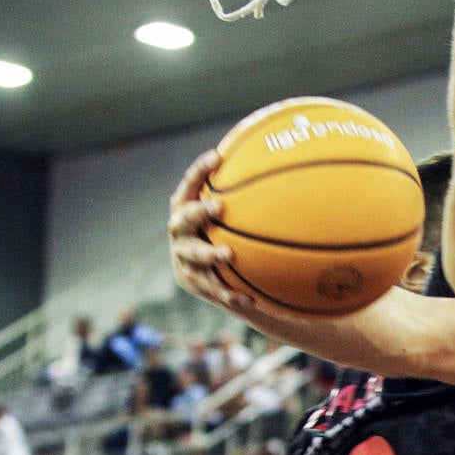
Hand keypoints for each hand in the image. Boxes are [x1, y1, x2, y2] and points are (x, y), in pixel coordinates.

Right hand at [168, 147, 255, 314]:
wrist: (211, 274)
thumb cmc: (225, 232)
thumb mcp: (229, 213)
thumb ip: (242, 192)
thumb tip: (274, 158)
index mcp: (186, 209)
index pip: (188, 187)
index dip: (198, 172)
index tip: (216, 157)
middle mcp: (180, 232)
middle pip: (182, 220)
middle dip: (198, 212)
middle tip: (217, 207)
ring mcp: (184, 258)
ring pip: (193, 256)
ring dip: (210, 254)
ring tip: (228, 254)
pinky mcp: (195, 281)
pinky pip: (212, 287)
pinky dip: (229, 292)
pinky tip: (250, 298)